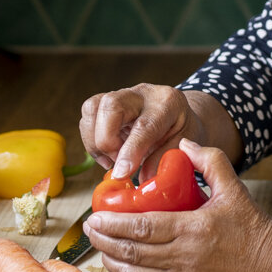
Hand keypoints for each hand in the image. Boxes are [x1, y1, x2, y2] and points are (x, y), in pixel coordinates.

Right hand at [79, 83, 200, 181]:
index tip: (121, 173)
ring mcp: (122, 94)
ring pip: (92, 107)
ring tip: (110, 160)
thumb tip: (144, 177)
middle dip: (106, 140)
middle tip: (117, 164)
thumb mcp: (184, 147)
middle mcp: (142, 93)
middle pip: (111, 106)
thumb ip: (164, 159)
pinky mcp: (106, 101)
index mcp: (168, 103)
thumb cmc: (182, 132)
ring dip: (94, 140)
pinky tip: (107, 154)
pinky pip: (87, 114)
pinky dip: (90, 138)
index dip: (130, 151)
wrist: (178, 114)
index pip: (144, 125)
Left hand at [83, 139, 271, 271]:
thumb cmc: (253, 227)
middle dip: (104, 240)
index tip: (96, 215)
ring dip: (112, 262)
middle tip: (89, 228)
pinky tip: (120, 267)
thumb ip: (210, 160)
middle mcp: (184, 257)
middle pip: (132, 252)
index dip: (114, 224)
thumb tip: (183, 143)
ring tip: (99, 246)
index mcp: (193, 229)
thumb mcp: (234, 187)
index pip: (143, 228)